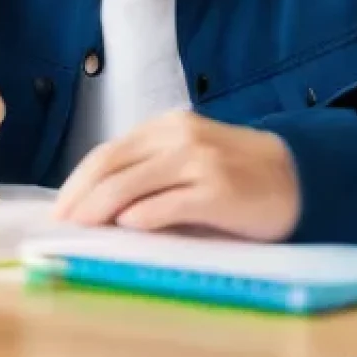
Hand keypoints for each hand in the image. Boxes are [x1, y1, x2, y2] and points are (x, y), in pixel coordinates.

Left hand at [53, 110, 299, 240]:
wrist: (296, 176)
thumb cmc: (233, 172)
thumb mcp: (187, 158)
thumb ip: (148, 171)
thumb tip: (96, 204)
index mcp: (165, 127)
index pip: (107, 152)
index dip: (78, 181)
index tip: (59, 207)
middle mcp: (178, 137)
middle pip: (112, 166)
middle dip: (81, 197)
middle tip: (63, 223)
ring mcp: (199, 161)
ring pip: (132, 185)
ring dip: (100, 209)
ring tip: (84, 229)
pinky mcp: (219, 190)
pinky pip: (169, 204)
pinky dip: (142, 217)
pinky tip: (127, 228)